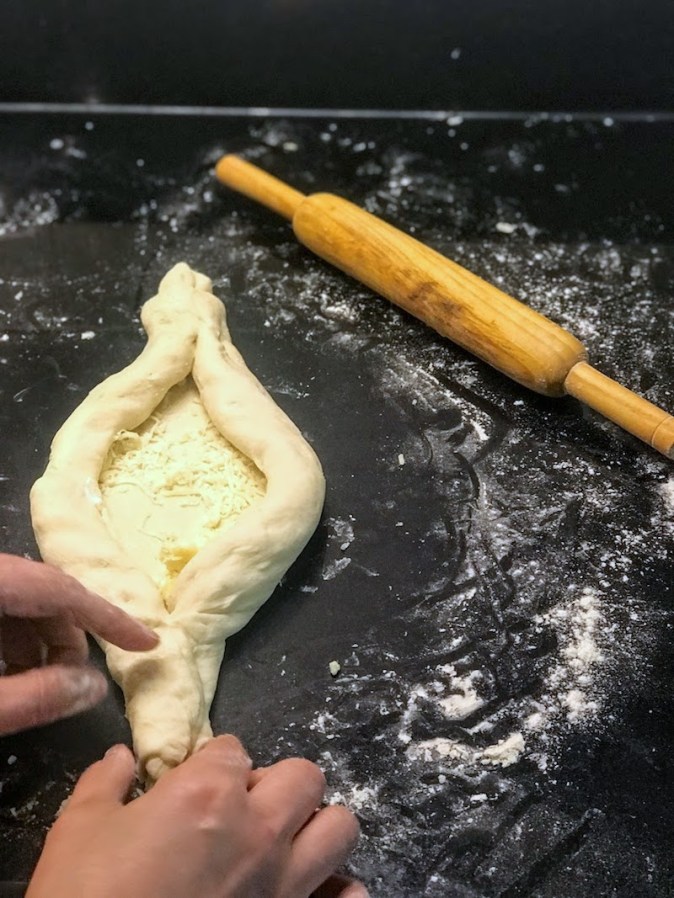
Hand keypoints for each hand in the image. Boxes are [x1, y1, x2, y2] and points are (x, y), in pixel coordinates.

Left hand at [0, 553, 157, 734]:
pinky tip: (9, 676)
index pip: (66, 591)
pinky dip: (13, 640)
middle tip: (73, 683)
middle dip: (68, 639)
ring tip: (34, 688)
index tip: (147, 643)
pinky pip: (1, 608)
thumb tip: (94, 690)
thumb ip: (37, 696)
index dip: (111, 619)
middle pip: (45, 595)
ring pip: (22, 602)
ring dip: (39, 643)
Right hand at [27, 735, 366, 897]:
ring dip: (314, 827)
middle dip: (275, 784)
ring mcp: (284, 879)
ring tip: (279, 845)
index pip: (232, 749)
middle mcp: (259, 828)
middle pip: (302, 776)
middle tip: (241, 811)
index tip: (195, 786)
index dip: (213, 765)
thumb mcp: (78, 831)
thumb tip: (119, 758)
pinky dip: (335, 892)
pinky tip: (308, 893)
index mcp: (208, 792)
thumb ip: (104, 786)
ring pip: (339, 827)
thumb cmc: (87, 895)